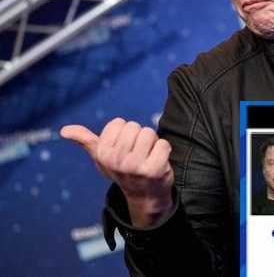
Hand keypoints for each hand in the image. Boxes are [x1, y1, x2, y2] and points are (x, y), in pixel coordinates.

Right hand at [60, 117, 174, 226]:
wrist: (144, 195)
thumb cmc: (122, 169)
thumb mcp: (101, 156)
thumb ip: (85, 140)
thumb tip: (64, 130)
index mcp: (102, 153)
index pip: (119, 123)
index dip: (124, 133)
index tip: (124, 148)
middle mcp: (116, 160)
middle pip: (135, 127)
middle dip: (139, 137)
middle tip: (138, 154)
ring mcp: (135, 166)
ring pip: (149, 133)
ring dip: (152, 143)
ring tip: (148, 157)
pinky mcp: (154, 170)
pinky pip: (163, 144)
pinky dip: (164, 150)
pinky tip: (158, 163)